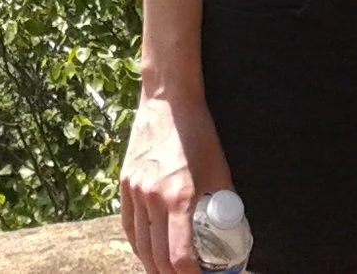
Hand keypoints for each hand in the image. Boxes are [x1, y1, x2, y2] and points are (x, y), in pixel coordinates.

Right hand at [120, 84, 230, 273]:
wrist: (167, 99)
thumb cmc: (198, 133)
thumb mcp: (219, 170)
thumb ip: (222, 204)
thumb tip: (231, 233)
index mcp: (179, 197)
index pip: (180, 258)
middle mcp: (152, 199)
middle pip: (158, 259)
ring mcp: (135, 192)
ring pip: (141, 246)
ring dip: (156, 266)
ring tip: (171, 272)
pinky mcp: (125, 184)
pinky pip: (129, 227)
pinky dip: (140, 247)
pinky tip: (150, 253)